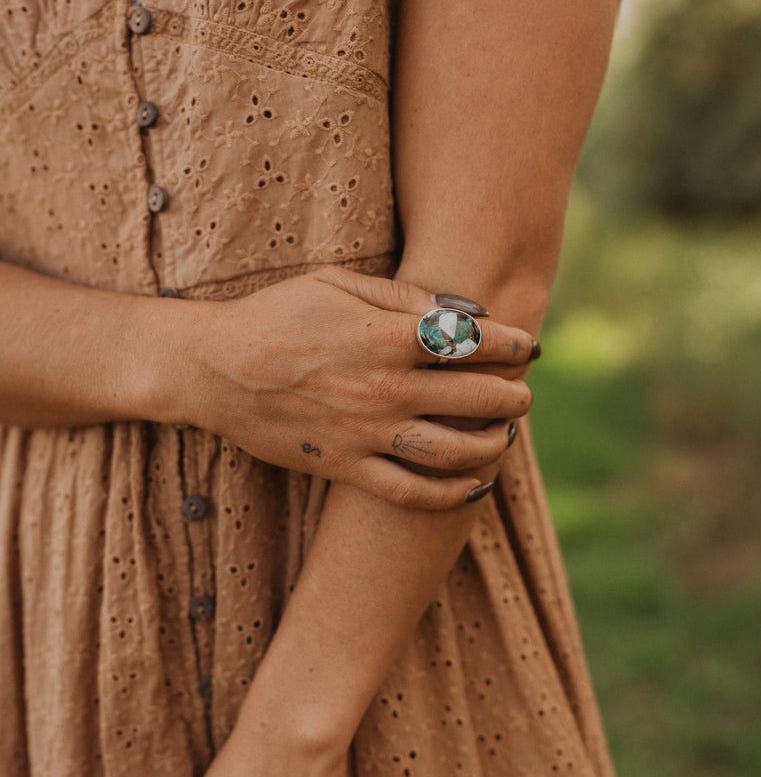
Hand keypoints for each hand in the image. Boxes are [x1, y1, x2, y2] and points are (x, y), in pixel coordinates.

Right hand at [179, 266, 532, 508]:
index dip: (512, 344)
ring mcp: (368, 434)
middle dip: (513, 396)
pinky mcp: (346, 467)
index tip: (528, 347)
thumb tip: (457, 311)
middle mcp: (387, 388)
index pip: (474, 342)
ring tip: (504, 436)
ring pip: (455, 451)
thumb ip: (401, 296)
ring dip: (492, 445)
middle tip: (524, 394)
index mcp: (388, 336)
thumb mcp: (338, 283)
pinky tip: (474, 485)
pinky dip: (451, 493)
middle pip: (477, 398)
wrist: (216, 368)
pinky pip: (412, 492)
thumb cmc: (276, 314)